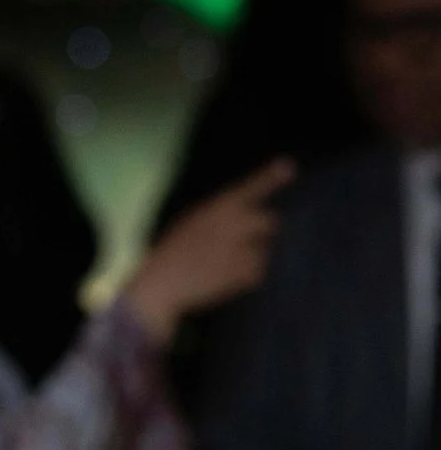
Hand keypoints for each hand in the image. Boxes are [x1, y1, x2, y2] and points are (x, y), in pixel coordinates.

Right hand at [119, 158, 293, 341]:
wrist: (162, 283)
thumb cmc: (172, 252)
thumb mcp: (193, 223)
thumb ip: (221, 216)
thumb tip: (249, 215)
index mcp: (217, 208)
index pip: (250, 188)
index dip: (270, 177)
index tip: (288, 166)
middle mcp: (234, 224)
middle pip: (269, 221)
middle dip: (262, 231)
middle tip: (244, 242)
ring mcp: (242, 248)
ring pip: (264, 250)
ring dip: (251, 257)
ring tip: (222, 265)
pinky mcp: (247, 272)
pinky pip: (258, 272)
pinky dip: (246, 277)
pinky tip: (223, 279)